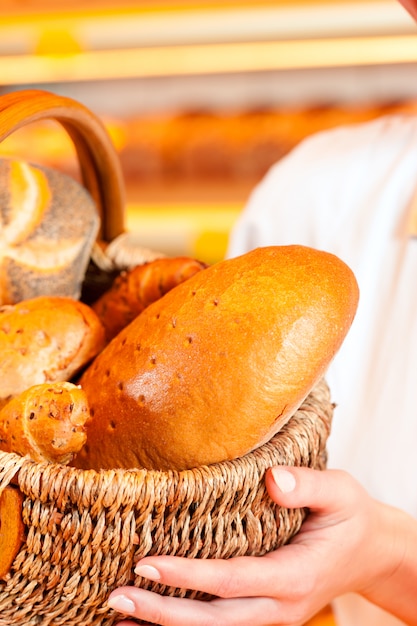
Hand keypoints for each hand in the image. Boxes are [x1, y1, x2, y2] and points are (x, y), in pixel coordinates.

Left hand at [107, 466, 414, 625]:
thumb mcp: (340, 492)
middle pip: (214, 620)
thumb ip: (308, 485)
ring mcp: (273, 616)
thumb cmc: (350, 518)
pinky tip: (154, 615)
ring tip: (121, 613)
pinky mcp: (266, 615)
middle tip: (117, 597)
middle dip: (163, 612)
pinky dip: (186, 625)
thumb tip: (272, 480)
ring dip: (168, 624)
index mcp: (295, 574)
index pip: (232, 580)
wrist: (370, 553)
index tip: (147, 563)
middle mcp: (281, 606)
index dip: (188, 575)